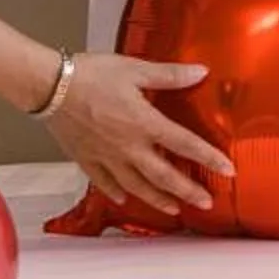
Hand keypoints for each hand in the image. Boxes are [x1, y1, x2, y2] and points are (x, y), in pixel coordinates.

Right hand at [45, 54, 237, 214]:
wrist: (51, 86)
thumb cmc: (91, 75)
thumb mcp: (135, 69)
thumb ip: (169, 75)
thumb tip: (200, 71)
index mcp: (144, 123)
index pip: (185, 145)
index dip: (209, 158)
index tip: (228, 170)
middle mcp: (128, 147)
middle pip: (164, 176)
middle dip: (187, 191)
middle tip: (206, 203)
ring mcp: (107, 157)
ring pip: (137, 186)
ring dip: (157, 199)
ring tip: (173, 209)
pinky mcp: (87, 159)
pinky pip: (104, 182)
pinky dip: (116, 193)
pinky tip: (124, 199)